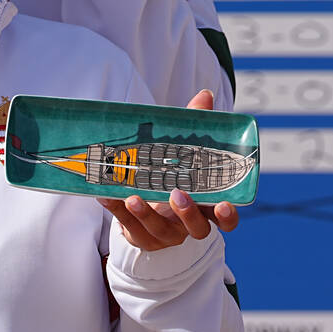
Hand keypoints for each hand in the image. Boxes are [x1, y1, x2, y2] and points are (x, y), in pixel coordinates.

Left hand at [99, 90, 240, 248]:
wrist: (145, 210)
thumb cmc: (172, 177)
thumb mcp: (184, 153)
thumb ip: (195, 128)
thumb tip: (205, 95)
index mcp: (205, 207)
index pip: (226, 218)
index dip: (228, 215)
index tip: (223, 204)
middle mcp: (188, 224)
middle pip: (197, 228)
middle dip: (187, 213)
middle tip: (176, 193)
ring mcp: (164, 233)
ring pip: (159, 230)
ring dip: (146, 214)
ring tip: (133, 196)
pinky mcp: (140, 236)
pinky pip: (127, 225)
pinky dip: (116, 209)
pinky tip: (105, 194)